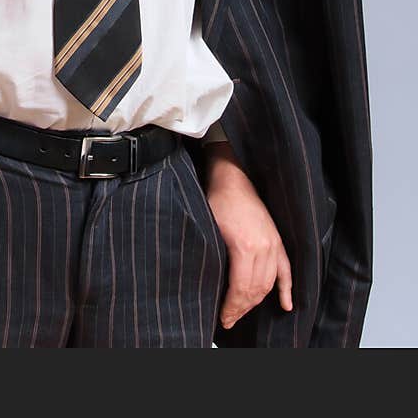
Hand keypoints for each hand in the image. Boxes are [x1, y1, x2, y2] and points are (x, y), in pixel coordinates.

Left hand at [203, 144, 292, 329]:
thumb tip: (213, 286)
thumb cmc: (217, 200)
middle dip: (242, 308)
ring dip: (257, 302)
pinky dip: (287, 289)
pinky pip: (286, 269)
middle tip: (229, 320)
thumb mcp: (210, 229)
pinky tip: (286, 305)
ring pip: (269, 283)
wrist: (233, 176)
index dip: (232, 307)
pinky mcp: (277, 239)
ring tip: (243, 312)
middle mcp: (263, 248)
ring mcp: (273, 244)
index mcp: (244, 247)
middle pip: (256, 290)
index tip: (223, 318)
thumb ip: (217, 258)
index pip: (241, 289)